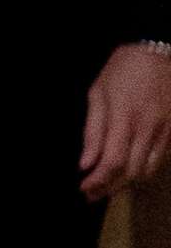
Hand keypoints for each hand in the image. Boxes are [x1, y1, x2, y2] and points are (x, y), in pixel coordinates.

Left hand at [79, 44, 170, 199]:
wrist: (158, 54)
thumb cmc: (121, 71)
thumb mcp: (97, 93)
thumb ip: (92, 131)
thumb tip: (85, 163)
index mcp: (124, 117)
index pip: (113, 161)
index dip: (99, 181)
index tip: (84, 189)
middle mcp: (148, 129)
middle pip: (132, 173)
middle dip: (110, 187)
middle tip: (91, 193)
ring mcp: (166, 133)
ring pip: (147, 171)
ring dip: (126, 183)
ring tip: (107, 185)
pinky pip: (159, 161)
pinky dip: (142, 171)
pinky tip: (127, 170)